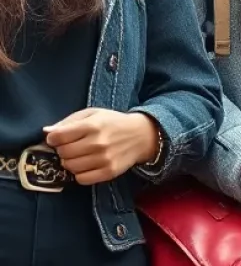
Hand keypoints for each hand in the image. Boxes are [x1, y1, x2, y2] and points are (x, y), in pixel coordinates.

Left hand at [44, 108, 160, 184]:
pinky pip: (81, 179)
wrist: (141, 135)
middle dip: (63, 149)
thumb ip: (69, 121)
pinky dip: (80, 173)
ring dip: (71, 162)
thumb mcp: (94, 114)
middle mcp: (98, 143)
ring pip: (70, 167)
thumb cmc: (113, 122)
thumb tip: (47, 131)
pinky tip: (87, 164)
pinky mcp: (108, 172)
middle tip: (72, 145)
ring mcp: (103, 159)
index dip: (53, 138)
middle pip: (63, 153)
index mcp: (93, 125)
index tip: (57, 138)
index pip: (59, 137)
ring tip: (80, 155)